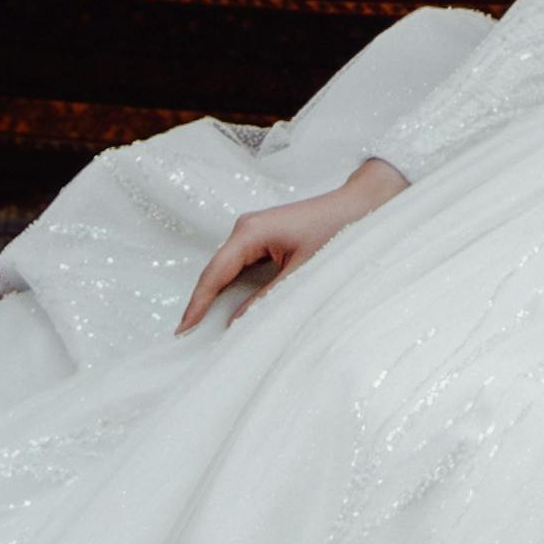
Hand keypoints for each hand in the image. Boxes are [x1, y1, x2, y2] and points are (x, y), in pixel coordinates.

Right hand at [178, 158, 405, 332]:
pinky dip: (233, 288)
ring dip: (217, 297)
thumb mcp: (303, 271)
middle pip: (215, 272)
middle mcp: (245, 229)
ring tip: (202, 329)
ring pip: (227, 271)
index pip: (214, 274)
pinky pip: (240, 267)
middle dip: (202, 303)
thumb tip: (236, 323)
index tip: (182, 332)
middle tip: (188, 338)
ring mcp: (253, 232)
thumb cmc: (337, 231)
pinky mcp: (263, 238)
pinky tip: (229, 309)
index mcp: (250, 232)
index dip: (197, 304)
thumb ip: (269, 298)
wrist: (361, 204)